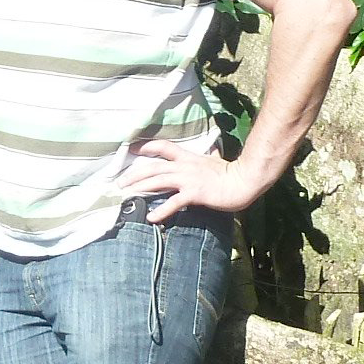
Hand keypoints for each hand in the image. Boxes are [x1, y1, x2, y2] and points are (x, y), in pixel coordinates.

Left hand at [118, 139, 267, 218]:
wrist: (244, 181)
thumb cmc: (231, 173)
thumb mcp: (214, 161)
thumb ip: (208, 158)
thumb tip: (212, 153)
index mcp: (188, 157)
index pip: (163, 147)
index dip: (146, 147)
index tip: (131, 149)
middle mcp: (184, 166)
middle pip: (153, 166)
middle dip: (134, 173)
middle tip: (119, 182)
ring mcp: (188, 179)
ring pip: (158, 180)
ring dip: (140, 187)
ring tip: (126, 194)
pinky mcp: (195, 193)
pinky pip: (174, 202)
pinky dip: (162, 210)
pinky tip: (151, 217)